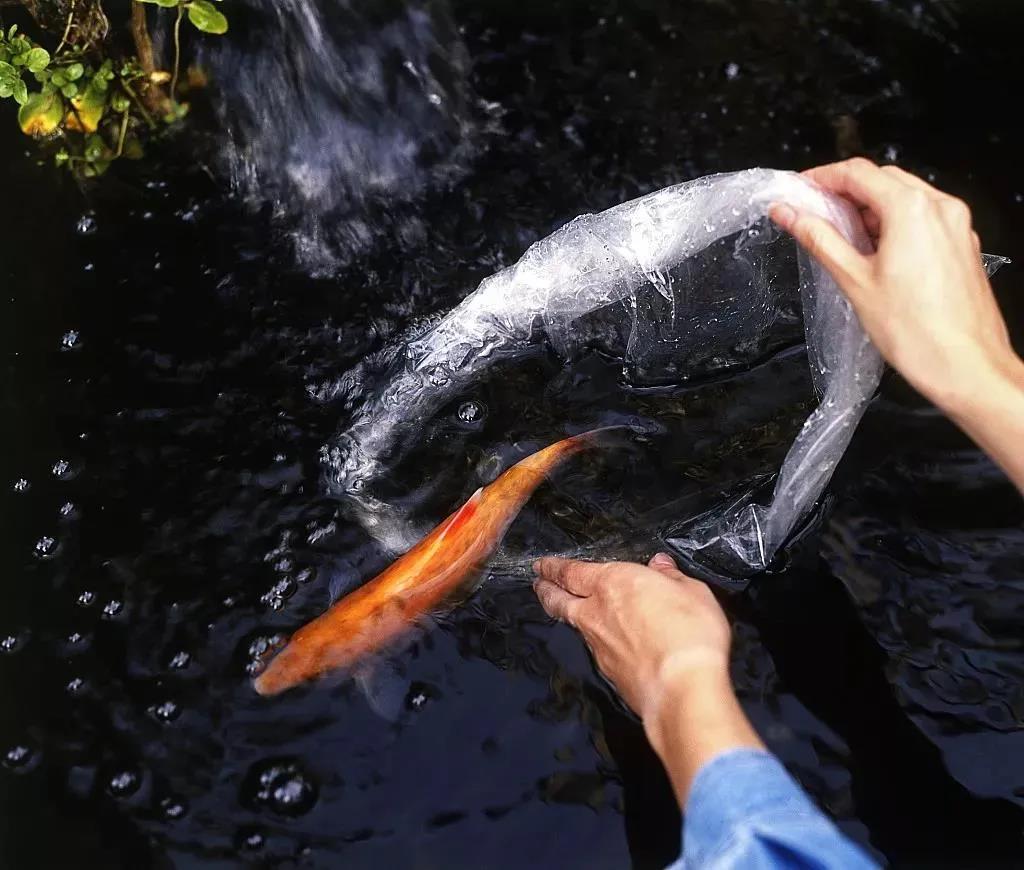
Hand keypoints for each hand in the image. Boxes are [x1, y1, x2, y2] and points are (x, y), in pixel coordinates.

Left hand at [533, 553, 761, 803]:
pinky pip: (594, 648)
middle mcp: (596, 612)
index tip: (542, 564)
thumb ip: (672, 578)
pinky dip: (593, 640)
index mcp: (613, 582)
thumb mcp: (693, 592)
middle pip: (559, 599)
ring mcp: (598, 645)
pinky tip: (602, 642)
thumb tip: (661, 566)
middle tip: (538, 584)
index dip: (554, 567)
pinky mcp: (608, 671)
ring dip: (565, 614)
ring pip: (573, 624)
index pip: (571, 571)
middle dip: (546, 589)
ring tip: (563, 608)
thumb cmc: (690, 633)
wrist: (680, 689)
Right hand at [770, 158, 1022, 414]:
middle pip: (883, 179)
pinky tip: (873, 249)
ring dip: (869, 207)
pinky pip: (923, 218)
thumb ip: (819, 238)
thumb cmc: (915, 330)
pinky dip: (893, 222)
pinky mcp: (962, 244)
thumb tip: (788, 213)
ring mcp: (956, 225)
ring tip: (839, 234)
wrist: (966, 366)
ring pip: (905, 197)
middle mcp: (940, 208)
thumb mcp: (854, 280)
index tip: (798, 190)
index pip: (858, 173)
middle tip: (812, 211)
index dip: (822, 177)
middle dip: (845, 190)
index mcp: (912, 210)